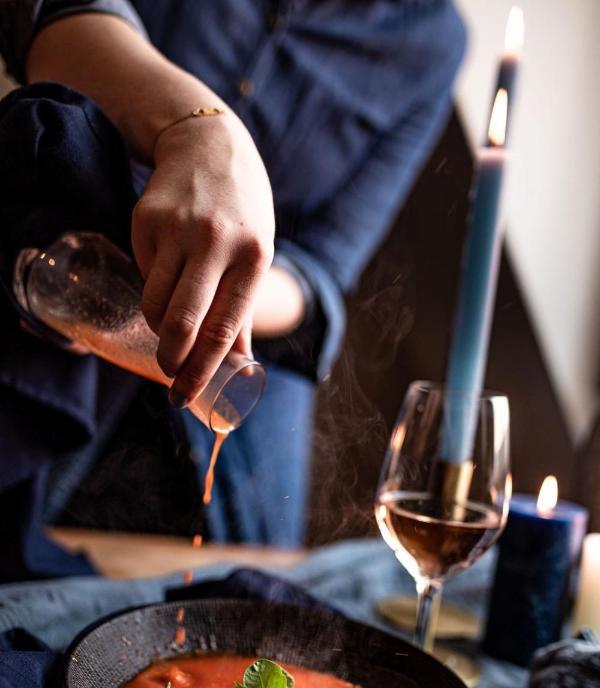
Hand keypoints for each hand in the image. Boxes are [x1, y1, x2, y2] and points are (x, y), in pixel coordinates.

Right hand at [132, 112, 274, 405]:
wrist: (210, 146)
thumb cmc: (241, 214)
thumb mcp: (256, 256)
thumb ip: (243, 311)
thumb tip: (239, 368)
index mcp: (253, 257)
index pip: (223, 329)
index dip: (203, 371)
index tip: (187, 396)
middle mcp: (216, 243)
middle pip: (184, 322)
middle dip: (172, 361)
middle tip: (169, 380)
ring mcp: (178, 230)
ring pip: (155, 303)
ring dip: (159, 331)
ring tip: (170, 335)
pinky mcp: (147, 220)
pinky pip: (145, 275)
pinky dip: (153, 292)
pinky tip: (167, 280)